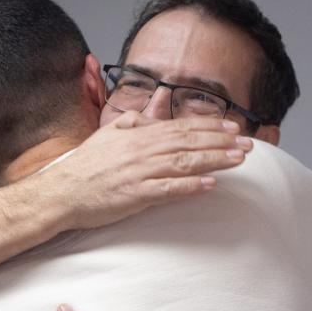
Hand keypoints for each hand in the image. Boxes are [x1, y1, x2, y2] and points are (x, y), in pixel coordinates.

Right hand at [28, 113, 251, 230]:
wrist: (62, 192)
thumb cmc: (86, 166)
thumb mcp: (108, 134)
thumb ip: (133, 122)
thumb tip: (153, 116)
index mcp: (138, 135)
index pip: (181, 127)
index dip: (210, 126)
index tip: (233, 126)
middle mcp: (143, 150)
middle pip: (190, 142)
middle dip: (222, 141)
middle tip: (249, 142)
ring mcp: (140, 172)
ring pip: (185, 162)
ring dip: (215, 160)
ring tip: (240, 159)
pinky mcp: (136, 195)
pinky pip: (169, 189)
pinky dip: (191, 185)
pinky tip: (211, 184)